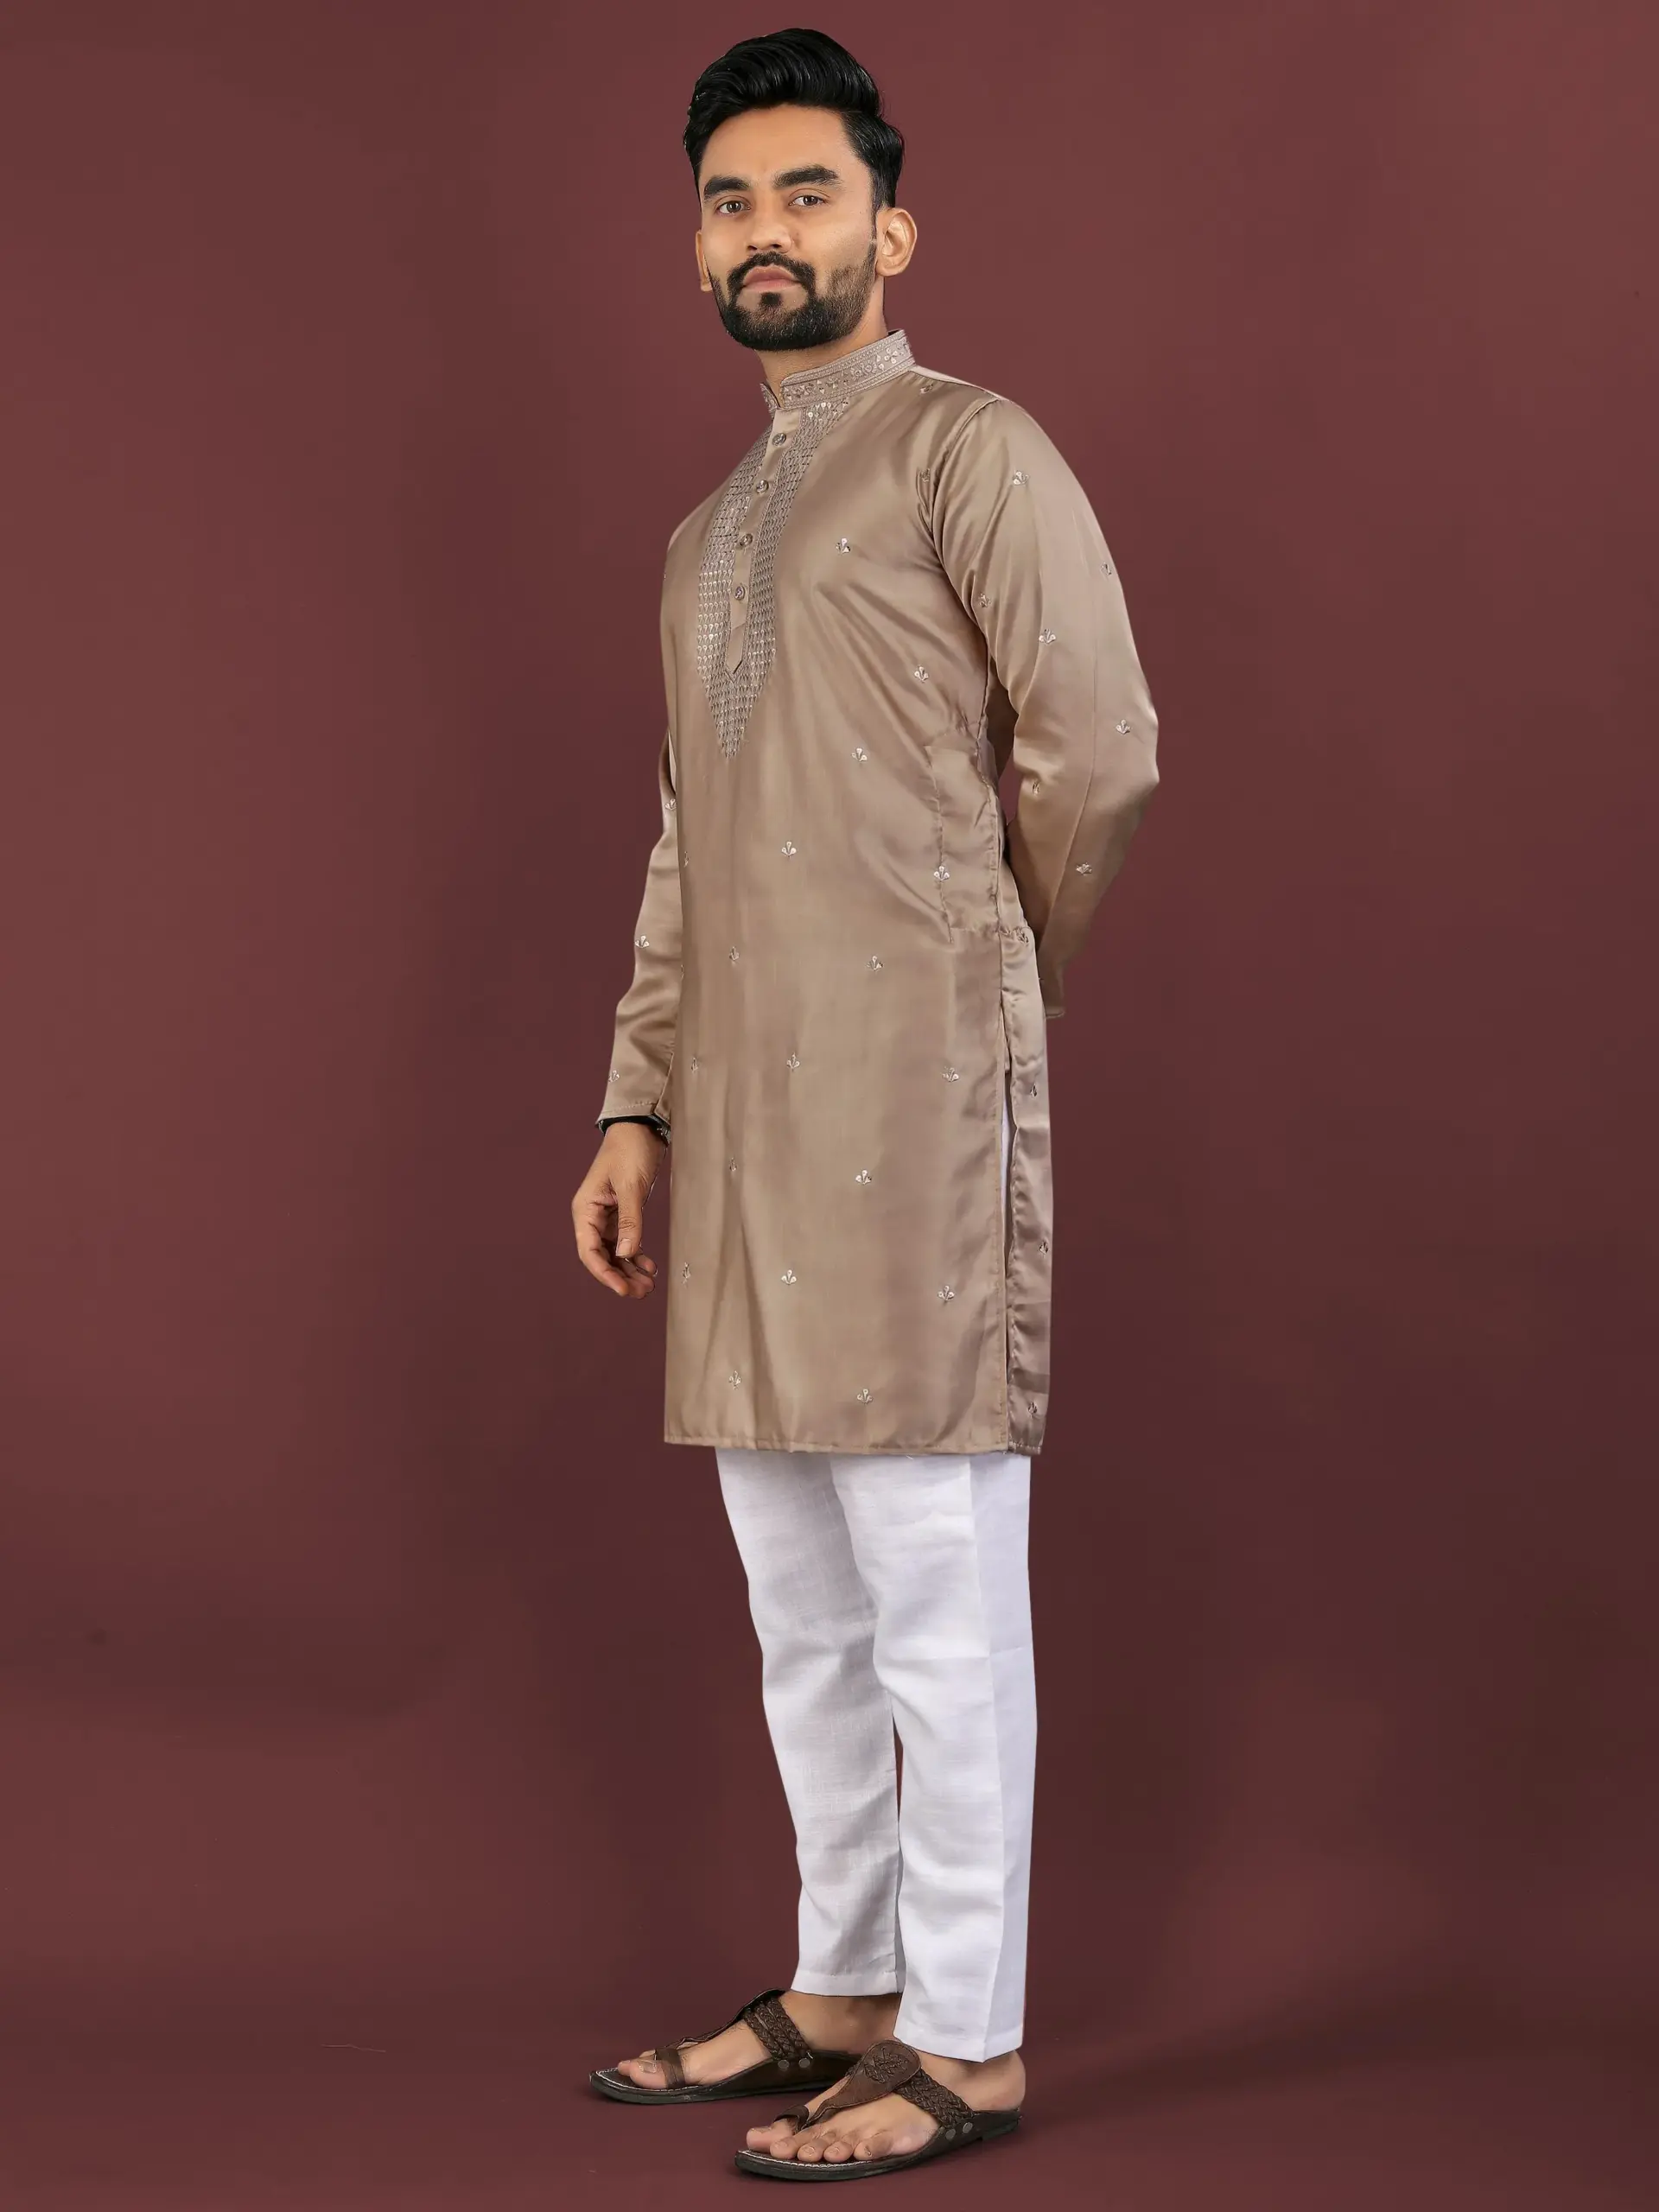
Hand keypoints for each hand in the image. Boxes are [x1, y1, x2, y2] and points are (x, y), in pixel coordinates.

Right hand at [573, 1123, 666, 1297]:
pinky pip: (626, 1242)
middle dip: (619, 1276)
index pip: (589, 1250)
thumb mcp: (631, 1186)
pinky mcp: (622, 1214)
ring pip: (614, 1252)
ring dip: (629, 1270)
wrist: (641, 1128)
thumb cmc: (630, 1150)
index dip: (604, 1273)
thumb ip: (630, 1221)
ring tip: (648, 1285)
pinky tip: (649, 1267)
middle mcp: (592, 1216)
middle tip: (641, 1292)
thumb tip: (627, 1254)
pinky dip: (636, 1256)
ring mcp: (607, 1217)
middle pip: (601, 1256)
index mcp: (585, 1209)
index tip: (622, 1289)